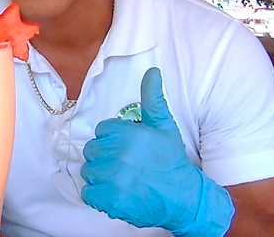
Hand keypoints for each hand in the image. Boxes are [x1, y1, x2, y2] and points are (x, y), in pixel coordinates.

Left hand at [80, 68, 233, 236]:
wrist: (185, 201)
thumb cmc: (173, 163)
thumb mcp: (165, 127)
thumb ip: (153, 100)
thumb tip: (152, 72)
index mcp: (130, 134)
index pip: (101, 131)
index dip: (113, 140)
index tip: (128, 149)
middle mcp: (119, 155)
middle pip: (92, 150)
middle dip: (105, 157)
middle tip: (126, 166)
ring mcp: (113, 178)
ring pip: (89, 171)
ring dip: (101, 177)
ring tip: (122, 180)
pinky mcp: (109, 200)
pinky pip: (88, 194)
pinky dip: (99, 196)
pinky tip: (116, 194)